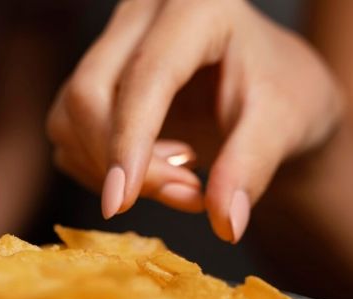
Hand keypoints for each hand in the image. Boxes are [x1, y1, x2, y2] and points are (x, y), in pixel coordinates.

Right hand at [47, 0, 342, 241]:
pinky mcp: (94, 77)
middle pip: (89, 93)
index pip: (145, 77)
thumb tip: (226, 223)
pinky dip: (100, 167)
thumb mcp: (284, 123)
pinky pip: (68, 132)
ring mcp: (112, 43)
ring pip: (70, 115)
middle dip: (123, 162)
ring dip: (110, 168)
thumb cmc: (284, 94)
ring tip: (182, 182)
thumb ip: (252, 166)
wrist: (273, 89)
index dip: (129, 143)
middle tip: (190, 196)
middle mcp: (142, 13)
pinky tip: (152, 169)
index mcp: (197, 6)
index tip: (120, 204)